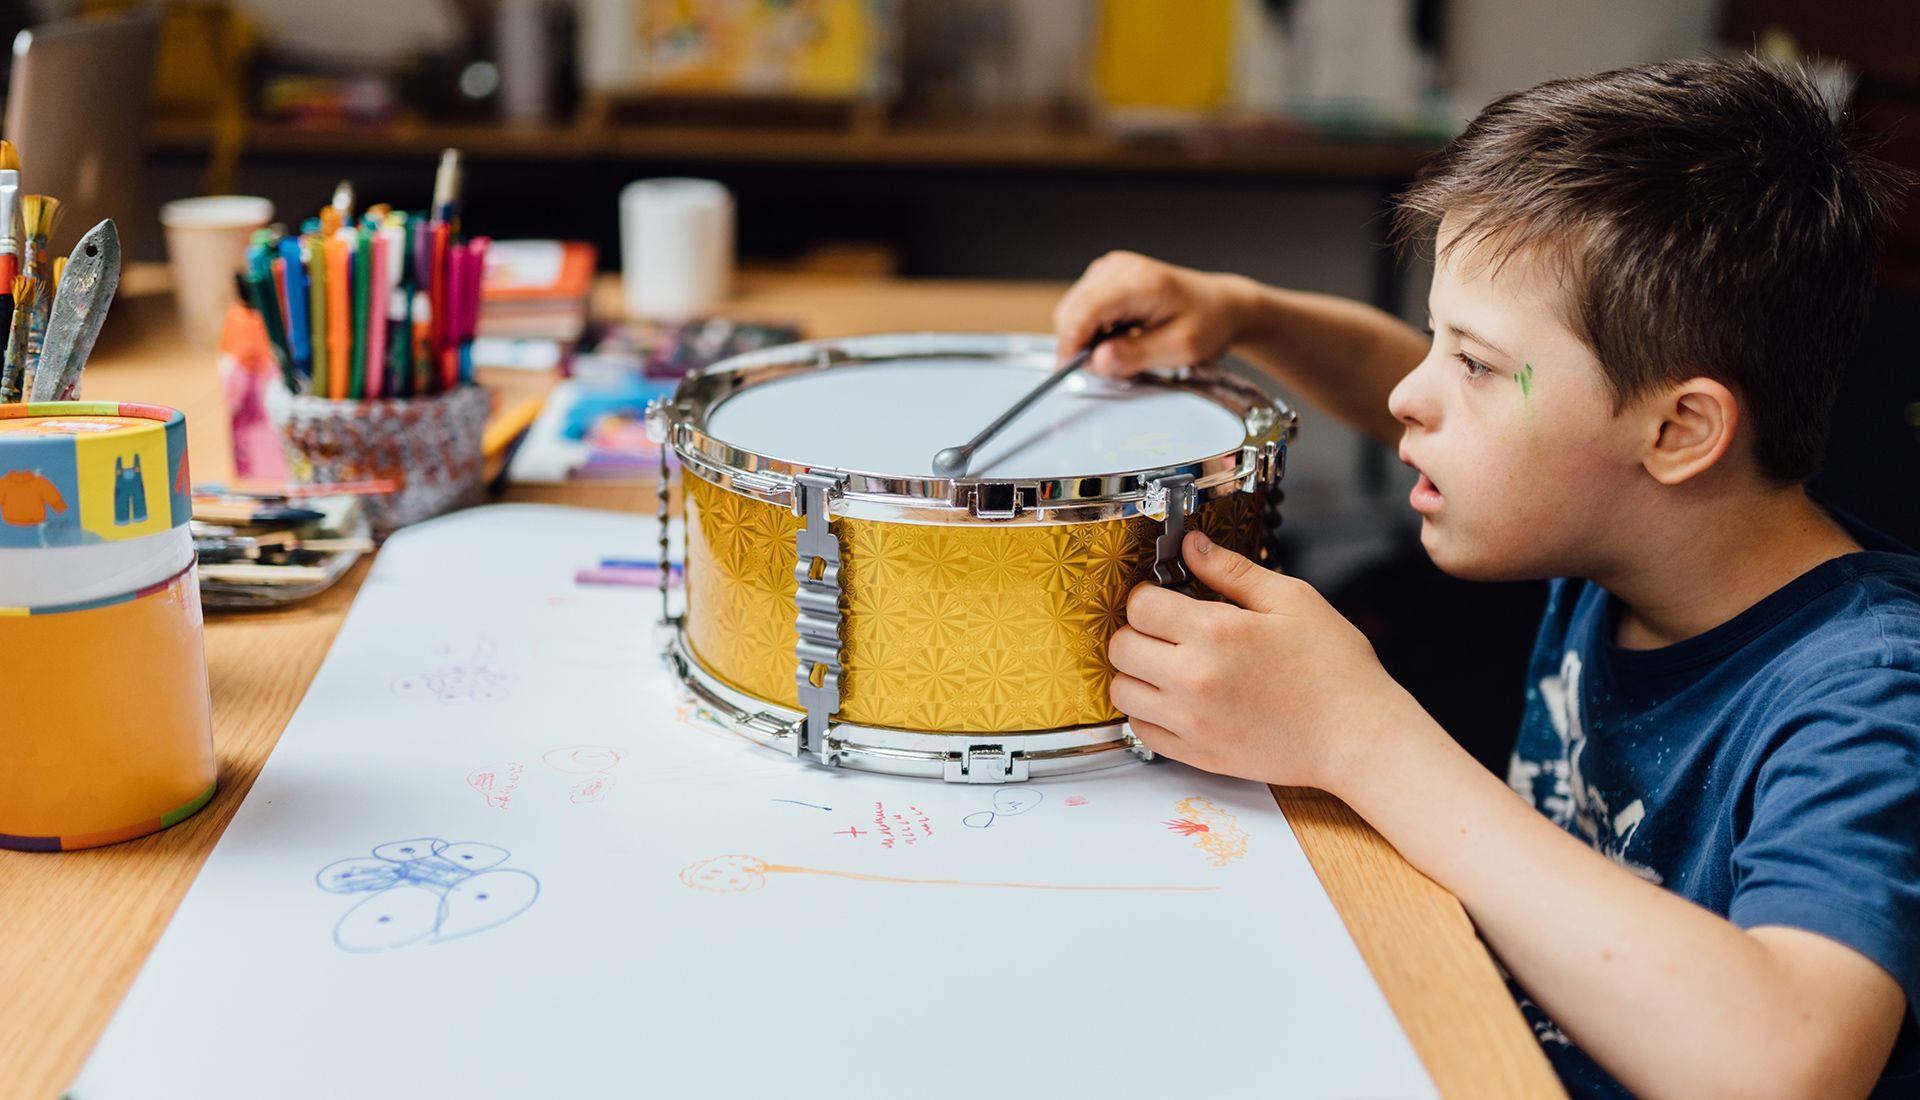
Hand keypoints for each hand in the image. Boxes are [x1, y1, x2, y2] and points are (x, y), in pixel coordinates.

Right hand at [1053, 251, 1253, 379]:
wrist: (1220, 305)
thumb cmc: (1207, 323)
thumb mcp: (1179, 349)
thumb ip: (1136, 356)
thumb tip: (1096, 362)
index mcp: (1141, 282)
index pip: (1087, 309)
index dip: (1071, 342)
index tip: (1068, 371)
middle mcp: (1119, 268)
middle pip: (1072, 310)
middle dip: (1079, 345)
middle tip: (1108, 368)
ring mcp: (1109, 269)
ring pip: (1071, 310)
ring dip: (1085, 338)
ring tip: (1120, 350)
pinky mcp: (1105, 277)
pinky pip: (1080, 308)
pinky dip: (1090, 329)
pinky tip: (1117, 337)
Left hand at [1108, 530, 1424, 790]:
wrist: (1359, 737)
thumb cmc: (1336, 669)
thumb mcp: (1293, 600)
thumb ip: (1233, 571)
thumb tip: (1191, 546)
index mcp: (1215, 632)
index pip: (1140, 605)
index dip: (1150, 596)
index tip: (1168, 600)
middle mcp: (1192, 678)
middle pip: (1121, 646)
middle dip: (1138, 631)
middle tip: (1167, 631)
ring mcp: (1191, 721)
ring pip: (1122, 690)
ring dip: (1137, 673)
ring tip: (1168, 665)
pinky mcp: (1197, 754)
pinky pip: (1140, 730)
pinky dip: (1148, 712)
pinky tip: (1175, 699)